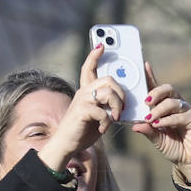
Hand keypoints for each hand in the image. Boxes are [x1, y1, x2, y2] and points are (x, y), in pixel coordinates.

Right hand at [37, 43, 124, 171]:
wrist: (67, 144)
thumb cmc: (83, 130)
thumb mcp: (98, 115)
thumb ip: (106, 105)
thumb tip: (122, 102)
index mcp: (86, 91)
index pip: (89, 68)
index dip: (95, 56)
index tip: (102, 46)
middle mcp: (83, 92)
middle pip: (108, 80)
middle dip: (121, 93)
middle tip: (121, 108)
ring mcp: (81, 100)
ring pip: (108, 93)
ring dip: (117, 107)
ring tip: (115, 118)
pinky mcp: (81, 111)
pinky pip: (102, 112)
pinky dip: (107, 123)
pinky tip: (102, 129)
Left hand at [132, 62, 190, 180]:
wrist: (190, 161)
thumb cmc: (174, 147)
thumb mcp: (157, 139)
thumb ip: (148, 131)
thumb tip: (134, 126)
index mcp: (165, 107)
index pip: (157, 89)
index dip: (151, 76)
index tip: (144, 65)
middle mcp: (176, 106)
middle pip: (168, 89)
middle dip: (156, 92)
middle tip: (146, 101)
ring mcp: (185, 111)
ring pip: (172, 101)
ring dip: (158, 109)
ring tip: (150, 119)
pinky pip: (179, 115)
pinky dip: (167, 120)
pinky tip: (159, 125)